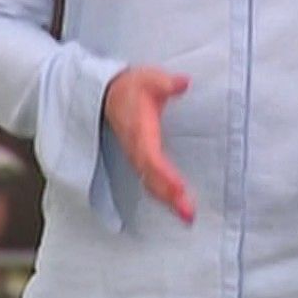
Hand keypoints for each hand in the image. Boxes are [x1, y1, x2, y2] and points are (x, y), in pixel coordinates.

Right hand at [103, 67, 195, 223]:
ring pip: (151, 184)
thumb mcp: (149, 79)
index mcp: (140, 133)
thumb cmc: (131, 87)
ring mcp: (137, 158)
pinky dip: (164, 196)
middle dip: (170, 197)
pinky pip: (151, 182)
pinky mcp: (140, 161)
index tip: (180, 188)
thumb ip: (166, 83)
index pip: (151, 158)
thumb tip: (183, 82)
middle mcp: (137, 150)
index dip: (164, 174)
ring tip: (187, 217)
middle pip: (152, 179)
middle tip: (188, 215)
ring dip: (168, 201)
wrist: (108, 94)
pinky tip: (178, 205)